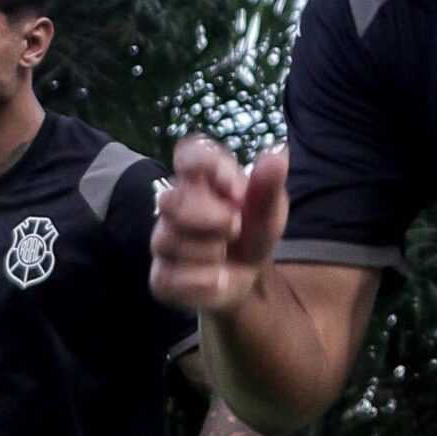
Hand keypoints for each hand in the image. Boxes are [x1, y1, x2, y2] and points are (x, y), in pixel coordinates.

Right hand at [152, 139, 288, 316]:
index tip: (231, 186)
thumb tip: (277, 156)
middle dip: (214, 219)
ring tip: (225, 254)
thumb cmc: (252, 233)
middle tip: (235, 228)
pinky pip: (173, 278)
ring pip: (172, 242)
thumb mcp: (269, 212)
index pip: (187, 153)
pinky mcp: (160, 276)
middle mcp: (173, 204)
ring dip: (212, 253)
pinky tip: (218, 279)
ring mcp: (162, 240)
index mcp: (201, 178)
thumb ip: (269, 185)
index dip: (206, 165)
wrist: (247, 279)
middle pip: (172, 200)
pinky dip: (204, 282)